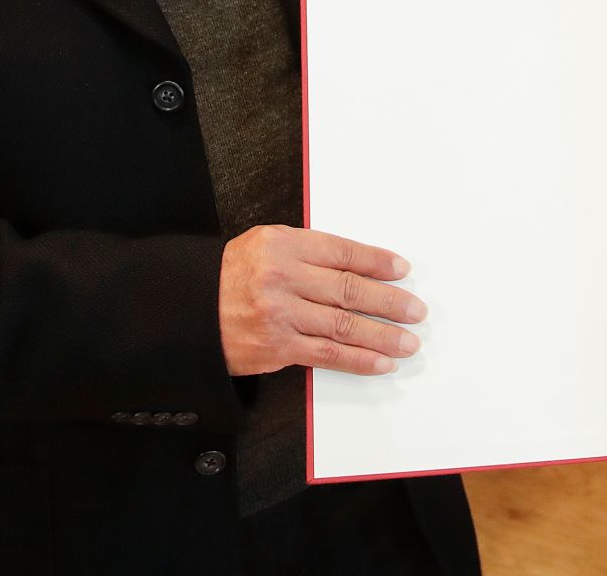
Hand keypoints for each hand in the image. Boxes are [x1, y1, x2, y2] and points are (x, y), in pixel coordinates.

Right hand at [219, 225, 424, 376]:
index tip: (402, 270)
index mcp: (283, 244)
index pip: (342, 252)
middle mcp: (283, 278)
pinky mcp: (276, 348)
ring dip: (381, 336)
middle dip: (389, 301)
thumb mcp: (267, 244)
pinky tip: (380, 363)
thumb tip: (362, 266)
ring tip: (408, 341)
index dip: (377, 261)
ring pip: (343, 325)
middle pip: (348, 289)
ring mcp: (280, 315)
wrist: (191, 310)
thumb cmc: (235, 274)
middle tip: (415, 310)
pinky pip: (326, 355)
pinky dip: (357, 360)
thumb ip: (310, 251)